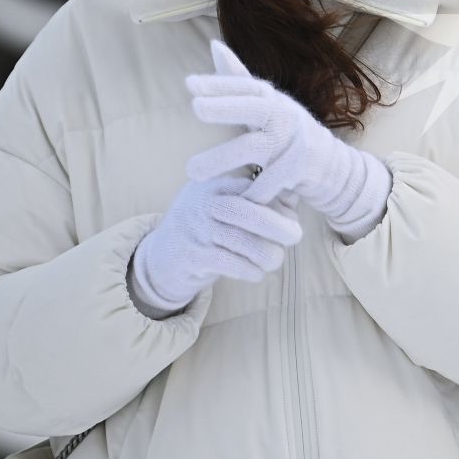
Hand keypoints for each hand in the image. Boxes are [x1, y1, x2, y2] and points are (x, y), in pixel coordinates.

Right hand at [131, 175, 302, 315]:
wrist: (162, 258)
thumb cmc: (206, 229)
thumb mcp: (227, 206)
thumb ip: (259, 199)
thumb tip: (294, 195)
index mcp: (214, 184)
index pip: (251, 186)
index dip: (278, 201)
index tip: (292, 215)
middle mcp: (202, 203)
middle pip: (248, 212)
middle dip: (278, 226)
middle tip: (295, 237)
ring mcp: (195, 229)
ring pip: (241, 240)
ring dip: (266, 253)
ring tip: (275, 260)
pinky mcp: (191, 255)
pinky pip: (229, 262)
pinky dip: (249, 269)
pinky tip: (257, 273)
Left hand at [185, 41, 389, 237]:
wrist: (328, 165)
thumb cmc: (285, 131)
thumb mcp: (264, 103)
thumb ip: (238, 78)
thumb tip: (214, 45)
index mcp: (271, 98)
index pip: (244, 85)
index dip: (218, 82)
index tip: (189, 84)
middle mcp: (283, 115)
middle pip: (254, 107)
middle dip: (226, 106)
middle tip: (196, 107)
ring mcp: (294, 141)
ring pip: (256, 147)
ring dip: (224, 158)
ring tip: (191, 171)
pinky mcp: (301, 167)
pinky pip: (272, 180)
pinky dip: (253, 189)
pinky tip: (232, 196)